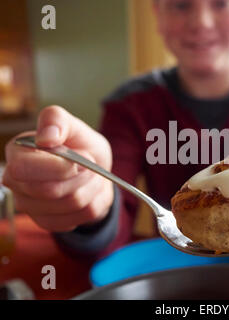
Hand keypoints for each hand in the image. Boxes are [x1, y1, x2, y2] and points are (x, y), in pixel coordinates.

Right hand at [2, 106, 113, 231]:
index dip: (60, 167)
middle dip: (82, 177)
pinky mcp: (44, 221)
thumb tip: (46, 137)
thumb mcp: (75, 127)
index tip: (84, 157)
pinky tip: (87, 194)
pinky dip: (91, 205)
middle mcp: (15, 181)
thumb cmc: (81, 147)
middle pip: (50, 191)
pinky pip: (76, 219)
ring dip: (91, 189)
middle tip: (92, 167)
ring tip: (92, 178)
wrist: (94, 172)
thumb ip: (58, 121)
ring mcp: (28, 205)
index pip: (24, 169)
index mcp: (17, 152)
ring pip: (69, 205)